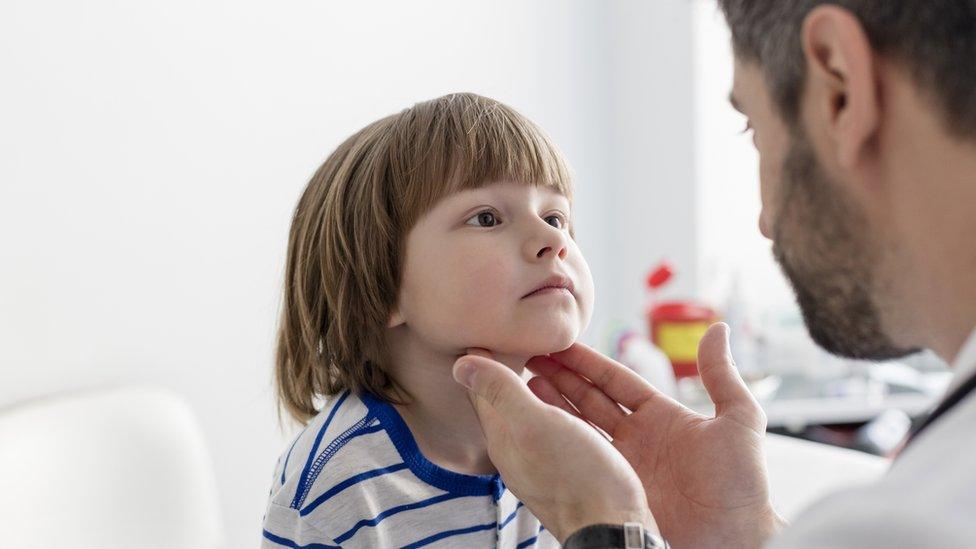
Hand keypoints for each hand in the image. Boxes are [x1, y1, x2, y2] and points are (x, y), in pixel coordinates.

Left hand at [452, 349, 656, 543]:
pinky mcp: (583, 466)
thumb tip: (460, 364)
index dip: (483, 361)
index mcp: (506, 440)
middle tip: (511, 336)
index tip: (483, 331)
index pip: (485, 394)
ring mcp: (554, 460)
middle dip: (511, 370)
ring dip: (543, 381)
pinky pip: (568, 422)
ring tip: (543, 354)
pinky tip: (576, 395)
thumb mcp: (532, 425)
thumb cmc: (575, 476)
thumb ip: (499, 392)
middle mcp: (525, 451)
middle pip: (512, 402)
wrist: (616, 527)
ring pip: (542, 411)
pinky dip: (567, 400)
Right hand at [527, 323, 784, 547]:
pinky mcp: (612, 491)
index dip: (587, 362)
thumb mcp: (739, 422)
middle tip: (530, 355)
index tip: (561, 343)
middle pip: (589, 400)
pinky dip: (557, 442)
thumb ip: (722, 376)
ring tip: (522, 383)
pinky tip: (536, 426)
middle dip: (559, 377)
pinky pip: (580, 462)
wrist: (736, 542)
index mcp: (662, 418)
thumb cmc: (743, 487)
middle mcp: (636, 439)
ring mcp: (622, 466)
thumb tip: (716, 329)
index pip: (615, 381)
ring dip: (551, 405)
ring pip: (577, 428)